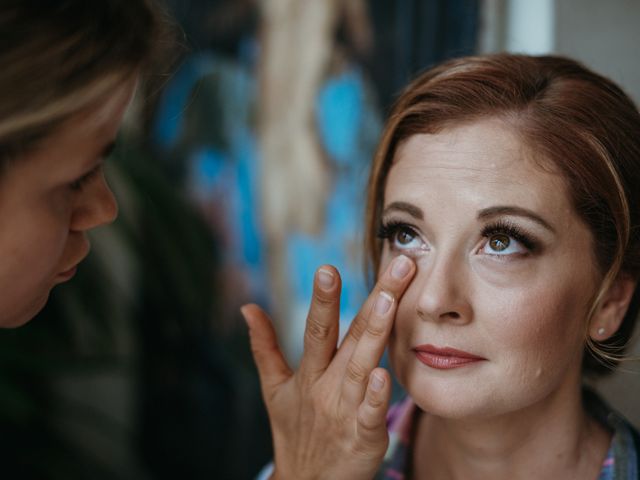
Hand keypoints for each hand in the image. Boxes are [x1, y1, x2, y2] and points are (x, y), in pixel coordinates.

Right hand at [242, 255, 415, 479]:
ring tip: (388, 302)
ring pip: (360, 366)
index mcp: (309, 372)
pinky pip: (369, 414)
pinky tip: (382, 374)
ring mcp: (343, 411)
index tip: (329, 266)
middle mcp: (326, 386)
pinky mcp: (362, 437)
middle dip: (372, 299)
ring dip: (374, 334)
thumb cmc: (295, 431)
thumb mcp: (274, 388)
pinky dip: (375, 397)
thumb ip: (263, 346)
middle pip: (350, 336)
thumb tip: (246, 307)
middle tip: (398, 266)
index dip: (323, 298)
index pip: (318, 328)